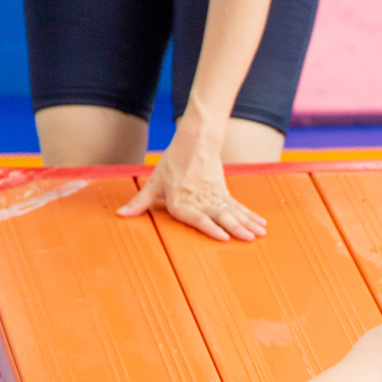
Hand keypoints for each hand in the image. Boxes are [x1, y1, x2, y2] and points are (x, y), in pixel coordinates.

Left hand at [116, 120, 266, 241]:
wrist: (194, 142)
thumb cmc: (172, 164)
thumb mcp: (154, 183)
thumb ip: (140, 202)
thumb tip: (121, 214)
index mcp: (181, 203)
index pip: (198, 218)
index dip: (211, 228)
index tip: (224, 237)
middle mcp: (200, 201)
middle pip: (221, 216)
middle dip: (236, 228)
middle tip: (249, 238)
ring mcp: (214, 197)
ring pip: (233, 212)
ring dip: (247, 223)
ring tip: (259, 234)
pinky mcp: (223, 192)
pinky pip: (238, 207)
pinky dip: (250, 216)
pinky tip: (260, 224)